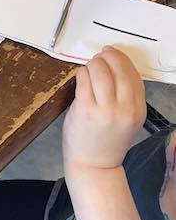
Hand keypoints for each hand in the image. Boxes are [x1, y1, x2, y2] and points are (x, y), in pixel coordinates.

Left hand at [63, 46, 145, 171]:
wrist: (94, 165)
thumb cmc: (106, 141)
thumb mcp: (126, 119)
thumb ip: (124, 97)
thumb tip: (114, 69)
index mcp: (137, 110)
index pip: (134, 75)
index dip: (123, 60)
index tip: (114, 54)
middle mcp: (124, 109)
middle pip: (119, 70)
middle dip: (108, 57)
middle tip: (100, 56)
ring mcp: (105, 110)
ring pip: (100, 72)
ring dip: (93, 64)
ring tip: (90, 66)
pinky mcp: (85, 110)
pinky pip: (84, 81)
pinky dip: (82, 73)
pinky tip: (81, 74)